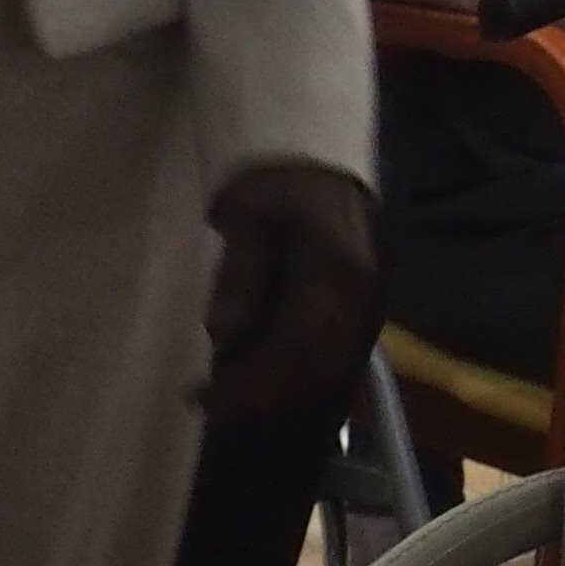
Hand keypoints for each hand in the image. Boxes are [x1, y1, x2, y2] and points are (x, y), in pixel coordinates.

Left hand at [203, 164, 378, 423]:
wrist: (314, 159)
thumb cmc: (274, 181)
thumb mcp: (246, 213)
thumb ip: (240, 274)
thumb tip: (225, 336)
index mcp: (336, 271)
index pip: (297, 347)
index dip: (252, 381)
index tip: (206, 398)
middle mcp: (357, 296)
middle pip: (313, 367)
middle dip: (261, 394)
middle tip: (209, 406)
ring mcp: (359, 303)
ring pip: (323, 367)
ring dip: (275, 389)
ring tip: (226, 397)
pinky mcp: (349, 307)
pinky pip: (326, 354)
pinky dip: (289, 373)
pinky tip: (255, 376)